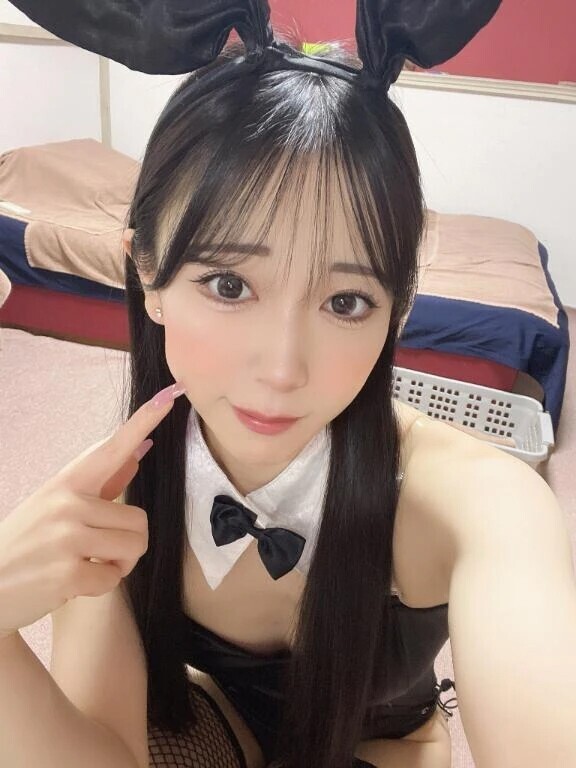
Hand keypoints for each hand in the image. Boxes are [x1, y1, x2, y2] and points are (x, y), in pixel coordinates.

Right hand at [0, 383, 185, 639]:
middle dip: (127, 542)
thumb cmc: (28, 544)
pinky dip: (101, 585)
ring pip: (135, 547)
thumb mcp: (57, 506)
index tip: (170, 396)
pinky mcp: (68, 572)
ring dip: (119, 564)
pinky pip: (114, 578)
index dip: (144, 422)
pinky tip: (73, 583)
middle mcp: (67, 503)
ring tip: (88, 563)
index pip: (111, 448)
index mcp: (66, 483)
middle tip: (96, 550)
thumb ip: (104, 482)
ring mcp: (67, 537)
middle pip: (140, 520)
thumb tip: (139, 449)